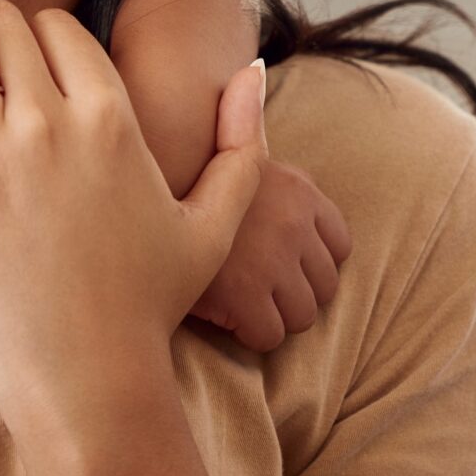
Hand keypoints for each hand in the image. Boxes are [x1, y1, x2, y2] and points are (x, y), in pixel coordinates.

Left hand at [0, 0, 267, 420]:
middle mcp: (52, 127)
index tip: (28, 45)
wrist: (85, 380)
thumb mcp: (212, 226)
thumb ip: (241, 145)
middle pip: (6, 27)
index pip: (60, 29)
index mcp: (114, 122)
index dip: (42, 30)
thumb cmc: (146, 307)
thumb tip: (254, 70)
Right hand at [191, 158, 352, 350]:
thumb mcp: (234, 160)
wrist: (136, 188)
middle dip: (291, 294)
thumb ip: (265, 176)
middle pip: (325, 286)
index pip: (339, 246)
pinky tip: (219, 316)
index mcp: (299, 190)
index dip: (307, 263)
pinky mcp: (244, 294)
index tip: (276, 267)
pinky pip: (270, 335)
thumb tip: (269, 140)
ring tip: (234, 304)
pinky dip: (248, 334)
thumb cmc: (176, 177)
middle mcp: (294, 223)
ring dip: (272, 317)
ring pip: (302, 316)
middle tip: (251, 290)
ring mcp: (272, 260)